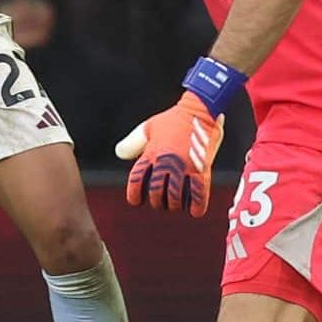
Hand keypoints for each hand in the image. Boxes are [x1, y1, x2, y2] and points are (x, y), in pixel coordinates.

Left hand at [116, 92, 224, 216]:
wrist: (200, 109)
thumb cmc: (173, 119)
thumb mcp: (148, 127)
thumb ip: (133, 142)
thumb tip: (119, 153)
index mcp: (151, 153)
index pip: (136, 181)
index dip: (134, 194)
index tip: (136, 201)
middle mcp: (166, 162)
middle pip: (156, 193)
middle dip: (157, 201)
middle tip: (160, 202)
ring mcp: (184, 167)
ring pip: (175, 197)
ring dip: (174, 205)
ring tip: (175, 205)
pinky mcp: (201, 169)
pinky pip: (198, 194)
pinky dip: (196, 206)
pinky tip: (194, 211)